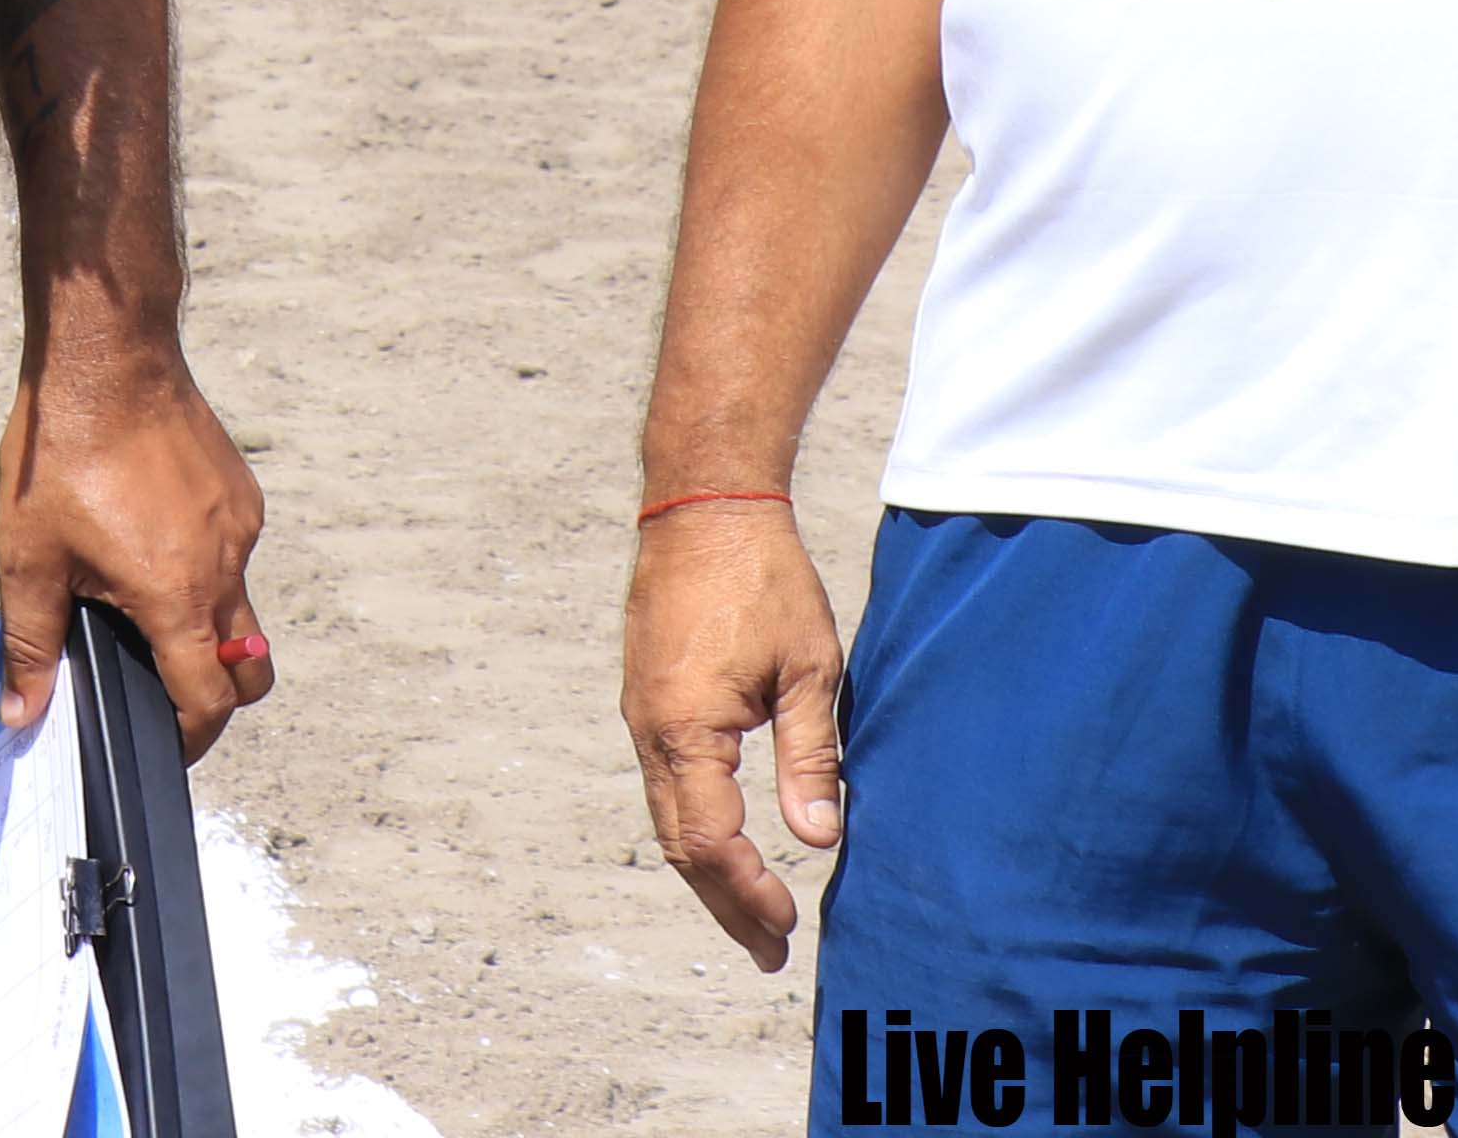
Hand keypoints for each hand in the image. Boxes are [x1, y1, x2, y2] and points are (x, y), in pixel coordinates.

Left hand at [0, 323, 270, 757]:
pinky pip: (234, 553)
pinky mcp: (241, 494)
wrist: (108, 357)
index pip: (209, 699)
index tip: (164, 744)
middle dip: (219, 697)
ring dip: (206, 626)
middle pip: (250, 668)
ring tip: (142, 603)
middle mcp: (224, 567)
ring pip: (242, 608)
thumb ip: (32, 644)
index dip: (188, 736)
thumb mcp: (29, 559)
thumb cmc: (64, 453)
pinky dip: (204, 568)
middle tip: (168, 696)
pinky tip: (151, 539)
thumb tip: (24, 715)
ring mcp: (240, 527)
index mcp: (175, 595)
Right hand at [623, 501, 845, 969]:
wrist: (703, 504)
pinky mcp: (646, 697)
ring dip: (708, 872)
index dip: (749, 894)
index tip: (786, 931)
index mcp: (687, 729)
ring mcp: (641, 714)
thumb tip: (816, 838)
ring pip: (667, 818)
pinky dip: (694, 827)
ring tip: (751, 915)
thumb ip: (809, 756)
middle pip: (680, 845)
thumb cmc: (764, 579)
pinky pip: (664, 783)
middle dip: (724, 904)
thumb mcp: (808, 668)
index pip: (713, 842)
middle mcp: (651, 730)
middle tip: (769, 953)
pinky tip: (727, 842)